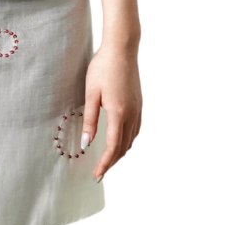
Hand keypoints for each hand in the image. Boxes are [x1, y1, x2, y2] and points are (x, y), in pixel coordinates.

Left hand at [82, 40, 141, 181]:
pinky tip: (120, 140)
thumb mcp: (91, 93)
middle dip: (111, 162)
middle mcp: (132, 114)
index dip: (105, 164)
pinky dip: (127, 140)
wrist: (122, 48)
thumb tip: (86, 143)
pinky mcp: (139, 103)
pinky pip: (135, 129)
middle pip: (123, 147)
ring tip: (107, 160)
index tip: (97, 175)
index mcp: (118, 113)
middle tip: (99, 172)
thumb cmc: (103, 67)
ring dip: (120, 152)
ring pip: (131, 140)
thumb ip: (90, 120)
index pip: (112, 147)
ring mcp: (138, 109)